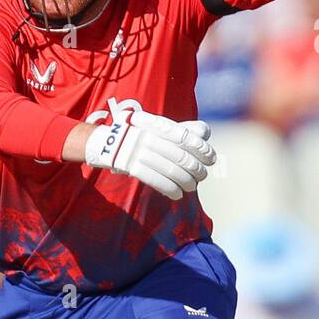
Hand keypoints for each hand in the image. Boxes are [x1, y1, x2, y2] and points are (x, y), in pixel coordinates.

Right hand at [84, 106, 215, 200]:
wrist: (107, 143)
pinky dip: (169, 189)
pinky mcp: (130, 166)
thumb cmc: (141, 135)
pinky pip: (154, 180)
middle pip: (180, 156)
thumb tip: (205, 135)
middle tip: (203, 175)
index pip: (185, 136)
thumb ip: (183, 129)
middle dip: (196, 169)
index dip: (202, 149)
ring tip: (192, 187)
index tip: (211, 158)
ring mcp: (138, 151)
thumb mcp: (159, 126)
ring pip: (170, 170)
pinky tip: (178, 194)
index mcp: (158, 124)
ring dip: (186, 182)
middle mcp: (148, 136)